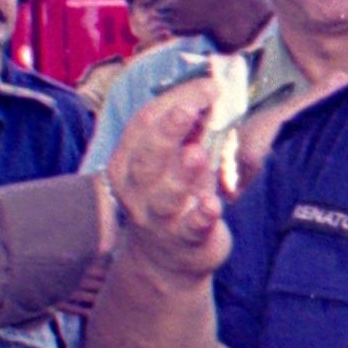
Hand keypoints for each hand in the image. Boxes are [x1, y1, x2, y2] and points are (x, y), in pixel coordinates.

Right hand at [111, 79, 233, 279]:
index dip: (175, 101)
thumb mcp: (179, 162)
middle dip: (168, 130)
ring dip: (181, 172)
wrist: (168, 262)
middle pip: (146, 157)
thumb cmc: (176, 198)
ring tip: (198, 153)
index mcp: (129, 161)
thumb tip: (219, 94)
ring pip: (164, 194)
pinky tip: (212, 204)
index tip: (209, 86)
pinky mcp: (184, 241)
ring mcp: (158, 218)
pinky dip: (201, 216)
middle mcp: (136, 190)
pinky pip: (190, 228)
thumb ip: (197, 132)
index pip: (144, 123)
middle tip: (192, 109)